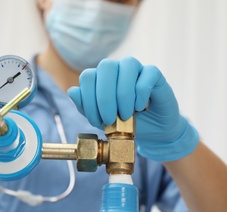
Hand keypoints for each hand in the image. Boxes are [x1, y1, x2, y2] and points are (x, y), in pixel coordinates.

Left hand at [68, 57, 198, 161]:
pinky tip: (140, 107)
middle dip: (105, 96)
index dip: (89, 99)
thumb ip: (85, 106)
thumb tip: (72, 91)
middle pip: (106, 66)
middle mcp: (117, 68)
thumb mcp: (100, 119)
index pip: (88, 76)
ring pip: (127, 66)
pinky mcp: (154, 74)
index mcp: (100, 78)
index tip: (97, 121)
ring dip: (123, 94)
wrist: (151, 131)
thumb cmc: (124, 123)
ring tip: (126, 115)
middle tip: (110, 119)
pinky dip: (141, 93)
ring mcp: (136, 69)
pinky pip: (147, 74)